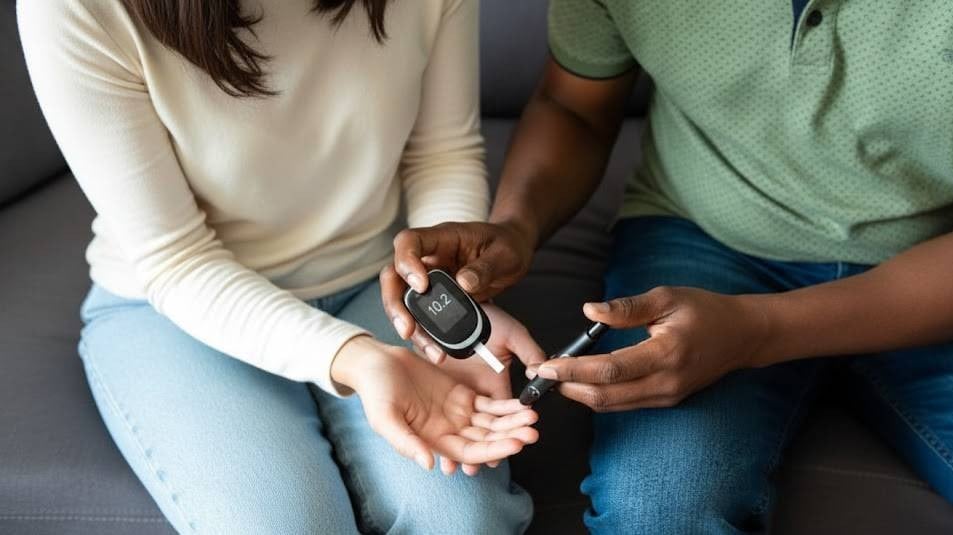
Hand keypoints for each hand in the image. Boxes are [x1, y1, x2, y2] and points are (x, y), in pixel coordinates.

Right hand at [332, 336, 539, 471]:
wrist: (376, 363)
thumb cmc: (375, 392)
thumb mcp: (385, 418)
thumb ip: (406, 442)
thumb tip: (429, 465)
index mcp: (433, 442)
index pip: (471, 453)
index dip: (494, 450)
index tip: (515, 444)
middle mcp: (449, 431)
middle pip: (487, 439)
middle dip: (511, 436)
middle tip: (532, 432)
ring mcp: (457, 413)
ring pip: (492, 423)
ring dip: (512, 421)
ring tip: (532, 417)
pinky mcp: (461, 394)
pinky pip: (488, 404)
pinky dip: (505, 406)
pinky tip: (522, 404)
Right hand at [381, 221, 535, 359]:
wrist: (512, 253)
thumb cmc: (507, 245)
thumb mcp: (505, 254)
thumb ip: (485, 267)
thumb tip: (463, 283)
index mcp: (442, 238)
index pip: (409, 241)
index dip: (406, 262)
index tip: (421, 285)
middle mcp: (428, 257)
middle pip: (394, 275)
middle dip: (395, 304)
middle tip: (407, 328)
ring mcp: (429, 278)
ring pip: (403, 300)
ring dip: (409, 325)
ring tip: (430, 349)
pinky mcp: (435, 297)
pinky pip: (421, 315)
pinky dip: (426, 334)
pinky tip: (437, 351)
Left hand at [436, 304, 545, 475]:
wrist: (452, 301)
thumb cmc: (487, 316)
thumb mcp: (513, 332)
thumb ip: (530, 351)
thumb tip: (543, 372)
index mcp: (495, 385)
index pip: (502, 419)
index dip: (504, 436)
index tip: (505, 452)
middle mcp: (475, 392)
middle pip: (478, 429)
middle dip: (480, 450)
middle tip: (477, 469)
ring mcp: (453, 390)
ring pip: (455, 426)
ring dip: (454, 447)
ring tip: (452, 467)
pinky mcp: (434, 385)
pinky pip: (433, 413)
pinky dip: (431, 430)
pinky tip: (429, 448)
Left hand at [527, 287, 769, 411]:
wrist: (742, 336)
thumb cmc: (704, 310)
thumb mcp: (667, 297)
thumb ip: (627, 308)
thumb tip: (589, 310)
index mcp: (666, 354)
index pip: (609, 370)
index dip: (574, 369)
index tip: (546, 366)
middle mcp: (666, 382)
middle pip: (606, 397)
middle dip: (568, 388)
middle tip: (541, 377)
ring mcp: (667, 396)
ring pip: (613, 405)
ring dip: (580, 395)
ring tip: (554, 379)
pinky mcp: (667, 400)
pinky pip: (625, 404)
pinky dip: (598, 396)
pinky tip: (581, 381)